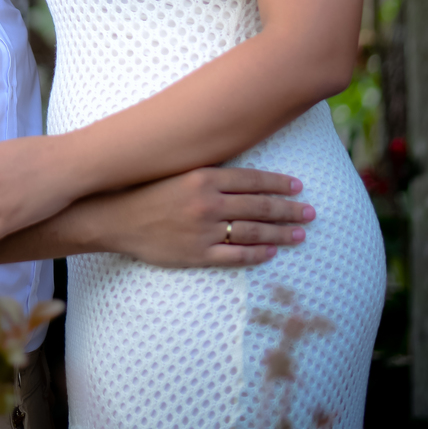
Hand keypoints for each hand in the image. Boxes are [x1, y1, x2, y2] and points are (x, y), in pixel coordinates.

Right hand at [86, 167, 313, 268]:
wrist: (116, 218)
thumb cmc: (147, 191)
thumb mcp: (179, 172)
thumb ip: (209, 174)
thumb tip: (242, 174)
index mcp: (204, 178)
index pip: (252, 181)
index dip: (279, 184)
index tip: (298, 187)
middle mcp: (208, 203)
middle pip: (259, 207)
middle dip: (289, 210)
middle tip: (310, 212)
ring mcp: (204, 231)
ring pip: (253, 232)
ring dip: (280, 233)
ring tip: (300, 234)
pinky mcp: (197, 254)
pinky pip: (235, 256)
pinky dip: (257, 254)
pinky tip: (271, 252)